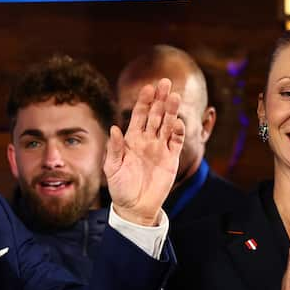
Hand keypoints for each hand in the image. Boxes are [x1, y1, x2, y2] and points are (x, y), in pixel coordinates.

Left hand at [105, 79, 183, 226]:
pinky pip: (176, 141)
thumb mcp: (112, 168)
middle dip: (160, 99)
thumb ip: (114, 148)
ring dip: (171, 110)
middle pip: (155, 114)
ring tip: (174, 96)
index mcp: (131, 139)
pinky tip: (176, 122)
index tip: (148, 88)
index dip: (144, 101)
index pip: (139, 115)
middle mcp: (147, 140)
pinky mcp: (171, 159)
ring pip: (167, 124)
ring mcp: (160, 148)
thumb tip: (114, 128)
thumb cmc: (120, 188)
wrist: (135, 207)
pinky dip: (177, 131)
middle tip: (165, 82)